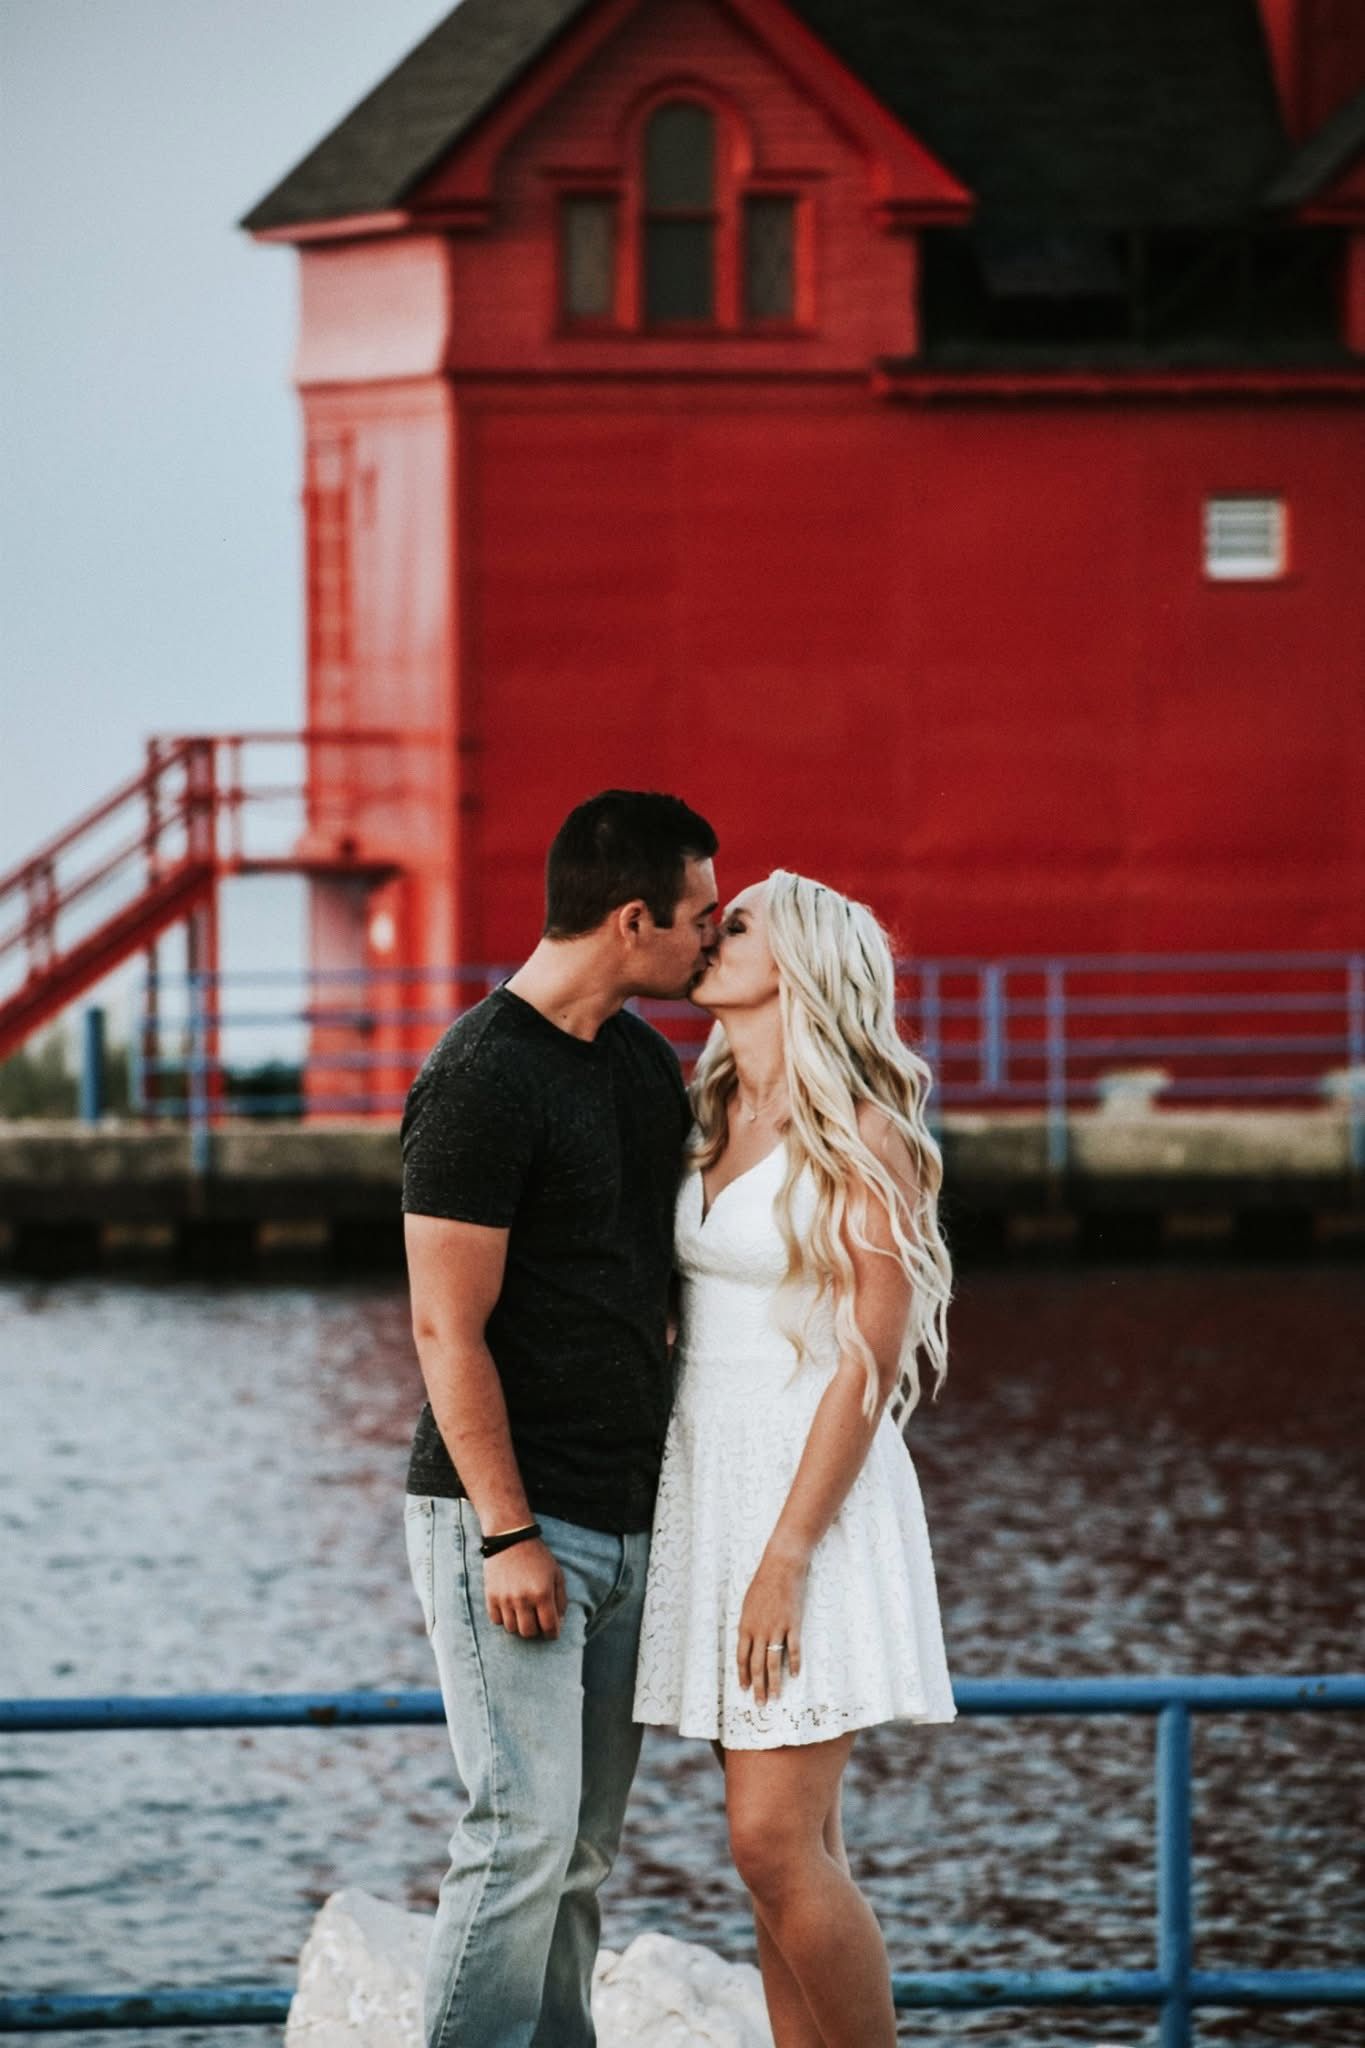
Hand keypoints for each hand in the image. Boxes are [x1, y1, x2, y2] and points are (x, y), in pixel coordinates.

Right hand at [483, 1539, 566, 1638]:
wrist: (511, 1538)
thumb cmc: (538, 1557)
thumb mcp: (557, 1574)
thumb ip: (561, 1600)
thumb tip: (559, 1622)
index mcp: (542, 1593)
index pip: (549, 1627)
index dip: (553, 1633)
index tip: (552, 1632)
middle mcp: (523, 1598)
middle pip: (529, 1633)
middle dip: (536, 1630)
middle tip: (537, 1621)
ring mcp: (505, 1598)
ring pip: (512, 1629)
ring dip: (519, 1624)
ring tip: (523, 1613)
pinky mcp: (491, 1596)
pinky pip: (496, 1621)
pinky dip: (504, 1619)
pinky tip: (510, 1608)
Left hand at [737, 1552, 806, 1702]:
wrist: (780, 1567)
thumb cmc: (763, 1584)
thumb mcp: (748, 1605)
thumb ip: (748, 1625)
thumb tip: (748, 1642)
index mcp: (746, 1626)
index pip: (742, 1658)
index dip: (743, 1675)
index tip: (745, 1689)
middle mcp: (759, 1631)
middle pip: (757, 1665)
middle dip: (757, 1687)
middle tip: (760, 1703)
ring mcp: (776, 1629)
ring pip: (773, 1663)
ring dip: (774, 1683)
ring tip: (775, 1697)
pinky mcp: (792, 1625)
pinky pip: (793, 1649)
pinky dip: (794, 1663)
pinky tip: (795, 1675)